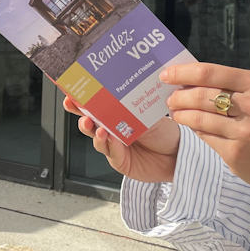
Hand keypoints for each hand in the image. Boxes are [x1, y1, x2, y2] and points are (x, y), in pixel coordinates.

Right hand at [62, 94, 180, 183]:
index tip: (72, 90)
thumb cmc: (165, 133)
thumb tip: (124, 90)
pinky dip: (108, 144)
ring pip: (96, 136)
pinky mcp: (119, 161)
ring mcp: (114, 145)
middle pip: (89, 119)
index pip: (96, 104)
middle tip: (73, 105)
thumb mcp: (149, 114)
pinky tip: (109, 139)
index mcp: (118, 114)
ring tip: (94, 125)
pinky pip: (110, 152)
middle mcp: (112, 129)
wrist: (177, 155)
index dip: (81, 98)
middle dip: (78, 112)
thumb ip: (134, 107)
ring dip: (91, 129)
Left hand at [159, 63, 249, 199]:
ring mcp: (244, 132)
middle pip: (200, 96)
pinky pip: (207, 139)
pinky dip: (197, 132)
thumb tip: (192, 81)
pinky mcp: (236, 155)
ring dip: (182, 115)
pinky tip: (194, 128)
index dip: (183, 73)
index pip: (209, 73)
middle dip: (178, 96)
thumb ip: (234, 87)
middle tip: (170, 97)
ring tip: (176, 113)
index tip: (166, 74)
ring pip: (199, 119)